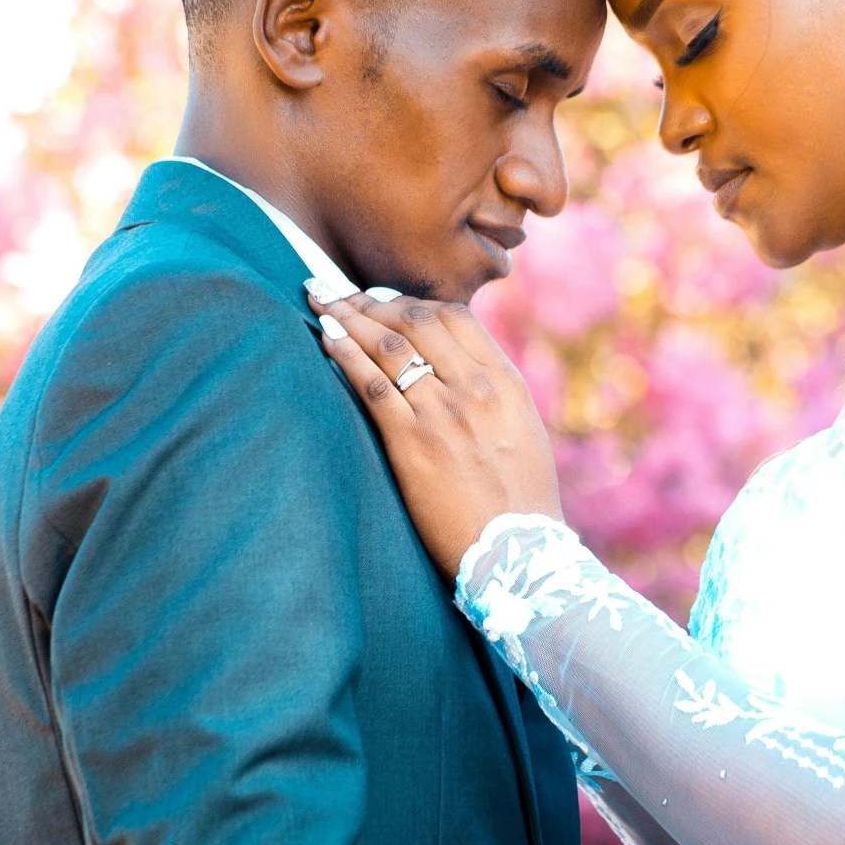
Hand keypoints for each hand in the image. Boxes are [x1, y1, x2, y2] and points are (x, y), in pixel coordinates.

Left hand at [311, 291, 560, 578]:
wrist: (518, 553)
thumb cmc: (522, 502)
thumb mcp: (524, 433)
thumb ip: (495, 395)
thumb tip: (460, 370)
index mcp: (506, 383)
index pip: (455, 318)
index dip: (411, 301)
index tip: (383, 300)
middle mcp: (476, 389)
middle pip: (416, 320)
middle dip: (371, 300)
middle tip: (337, 290)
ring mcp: (444, 413)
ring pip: (388, 345)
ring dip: (349, 317)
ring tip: (321, 302)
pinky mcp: (413, 443)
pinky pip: (372, 385)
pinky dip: (345, 355)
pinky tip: (325, 339)